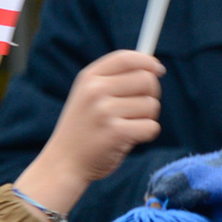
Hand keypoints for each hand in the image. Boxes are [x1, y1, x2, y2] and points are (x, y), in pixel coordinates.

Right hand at [14, 50, 163, 219]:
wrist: (64, 163)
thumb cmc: (83, 129)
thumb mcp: (88, 96)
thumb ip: (115, 80)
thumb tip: (154, 68)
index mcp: (89, 78)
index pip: (126, 58)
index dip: (147, 62)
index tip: (158, 70)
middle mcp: (96, 91)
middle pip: (146, 80)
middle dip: (151, 94)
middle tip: (139, 109)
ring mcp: (105, 112)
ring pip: (151, 105)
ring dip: (147, 118)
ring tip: (127, 126)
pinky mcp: (116, 133)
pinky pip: (151, 127)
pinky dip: (146, 134)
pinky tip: (129, 139)